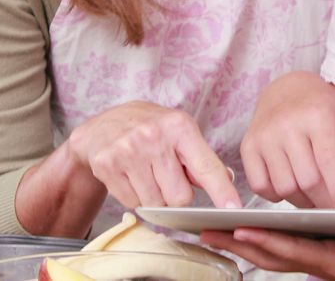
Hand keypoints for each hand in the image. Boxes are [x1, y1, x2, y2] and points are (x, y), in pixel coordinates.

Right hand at [66, 101, 240, 208]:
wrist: (101, 126)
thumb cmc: (148, 129)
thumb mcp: (178, 131)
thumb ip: (201, 158)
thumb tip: (226, 179)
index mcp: (178, 126)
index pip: (205, 166)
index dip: (221, 190)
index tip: (233, 208)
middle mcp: (153, 136)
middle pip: (180, 197)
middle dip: (176, 194)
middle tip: (165, 176)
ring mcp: (128, 151)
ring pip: (156, 204)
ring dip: (154, 197)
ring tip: (146, 174)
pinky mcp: (107, 166)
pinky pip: (133, 203)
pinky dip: (135, 197)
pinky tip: (130, 176)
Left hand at [201, 228, 334, 280]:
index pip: (296, 252)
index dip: (267, 242)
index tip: (240, 231)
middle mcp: (327, 268)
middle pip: (275, 258)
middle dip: (241, 246)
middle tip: (206, 233)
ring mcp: (326, 266)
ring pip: (279, 257)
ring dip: (247, 246)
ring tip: (218, 234)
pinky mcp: (329, 260)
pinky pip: (291, 253)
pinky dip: (267, 245)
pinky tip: (253, 236)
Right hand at [240, 72, 334, 208]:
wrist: (283, 89)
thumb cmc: (320, 107)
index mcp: (315, 115)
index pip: (327, 160)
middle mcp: (286, 125)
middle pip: (306, 180)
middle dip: (323, 201)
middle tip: (332, 207)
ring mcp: (263, 137)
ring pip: (284, 188)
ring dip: (302, 201)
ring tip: (313, 196)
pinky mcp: (247, 147)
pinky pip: (260, 186)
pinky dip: (276, 195)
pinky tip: (290, 186)